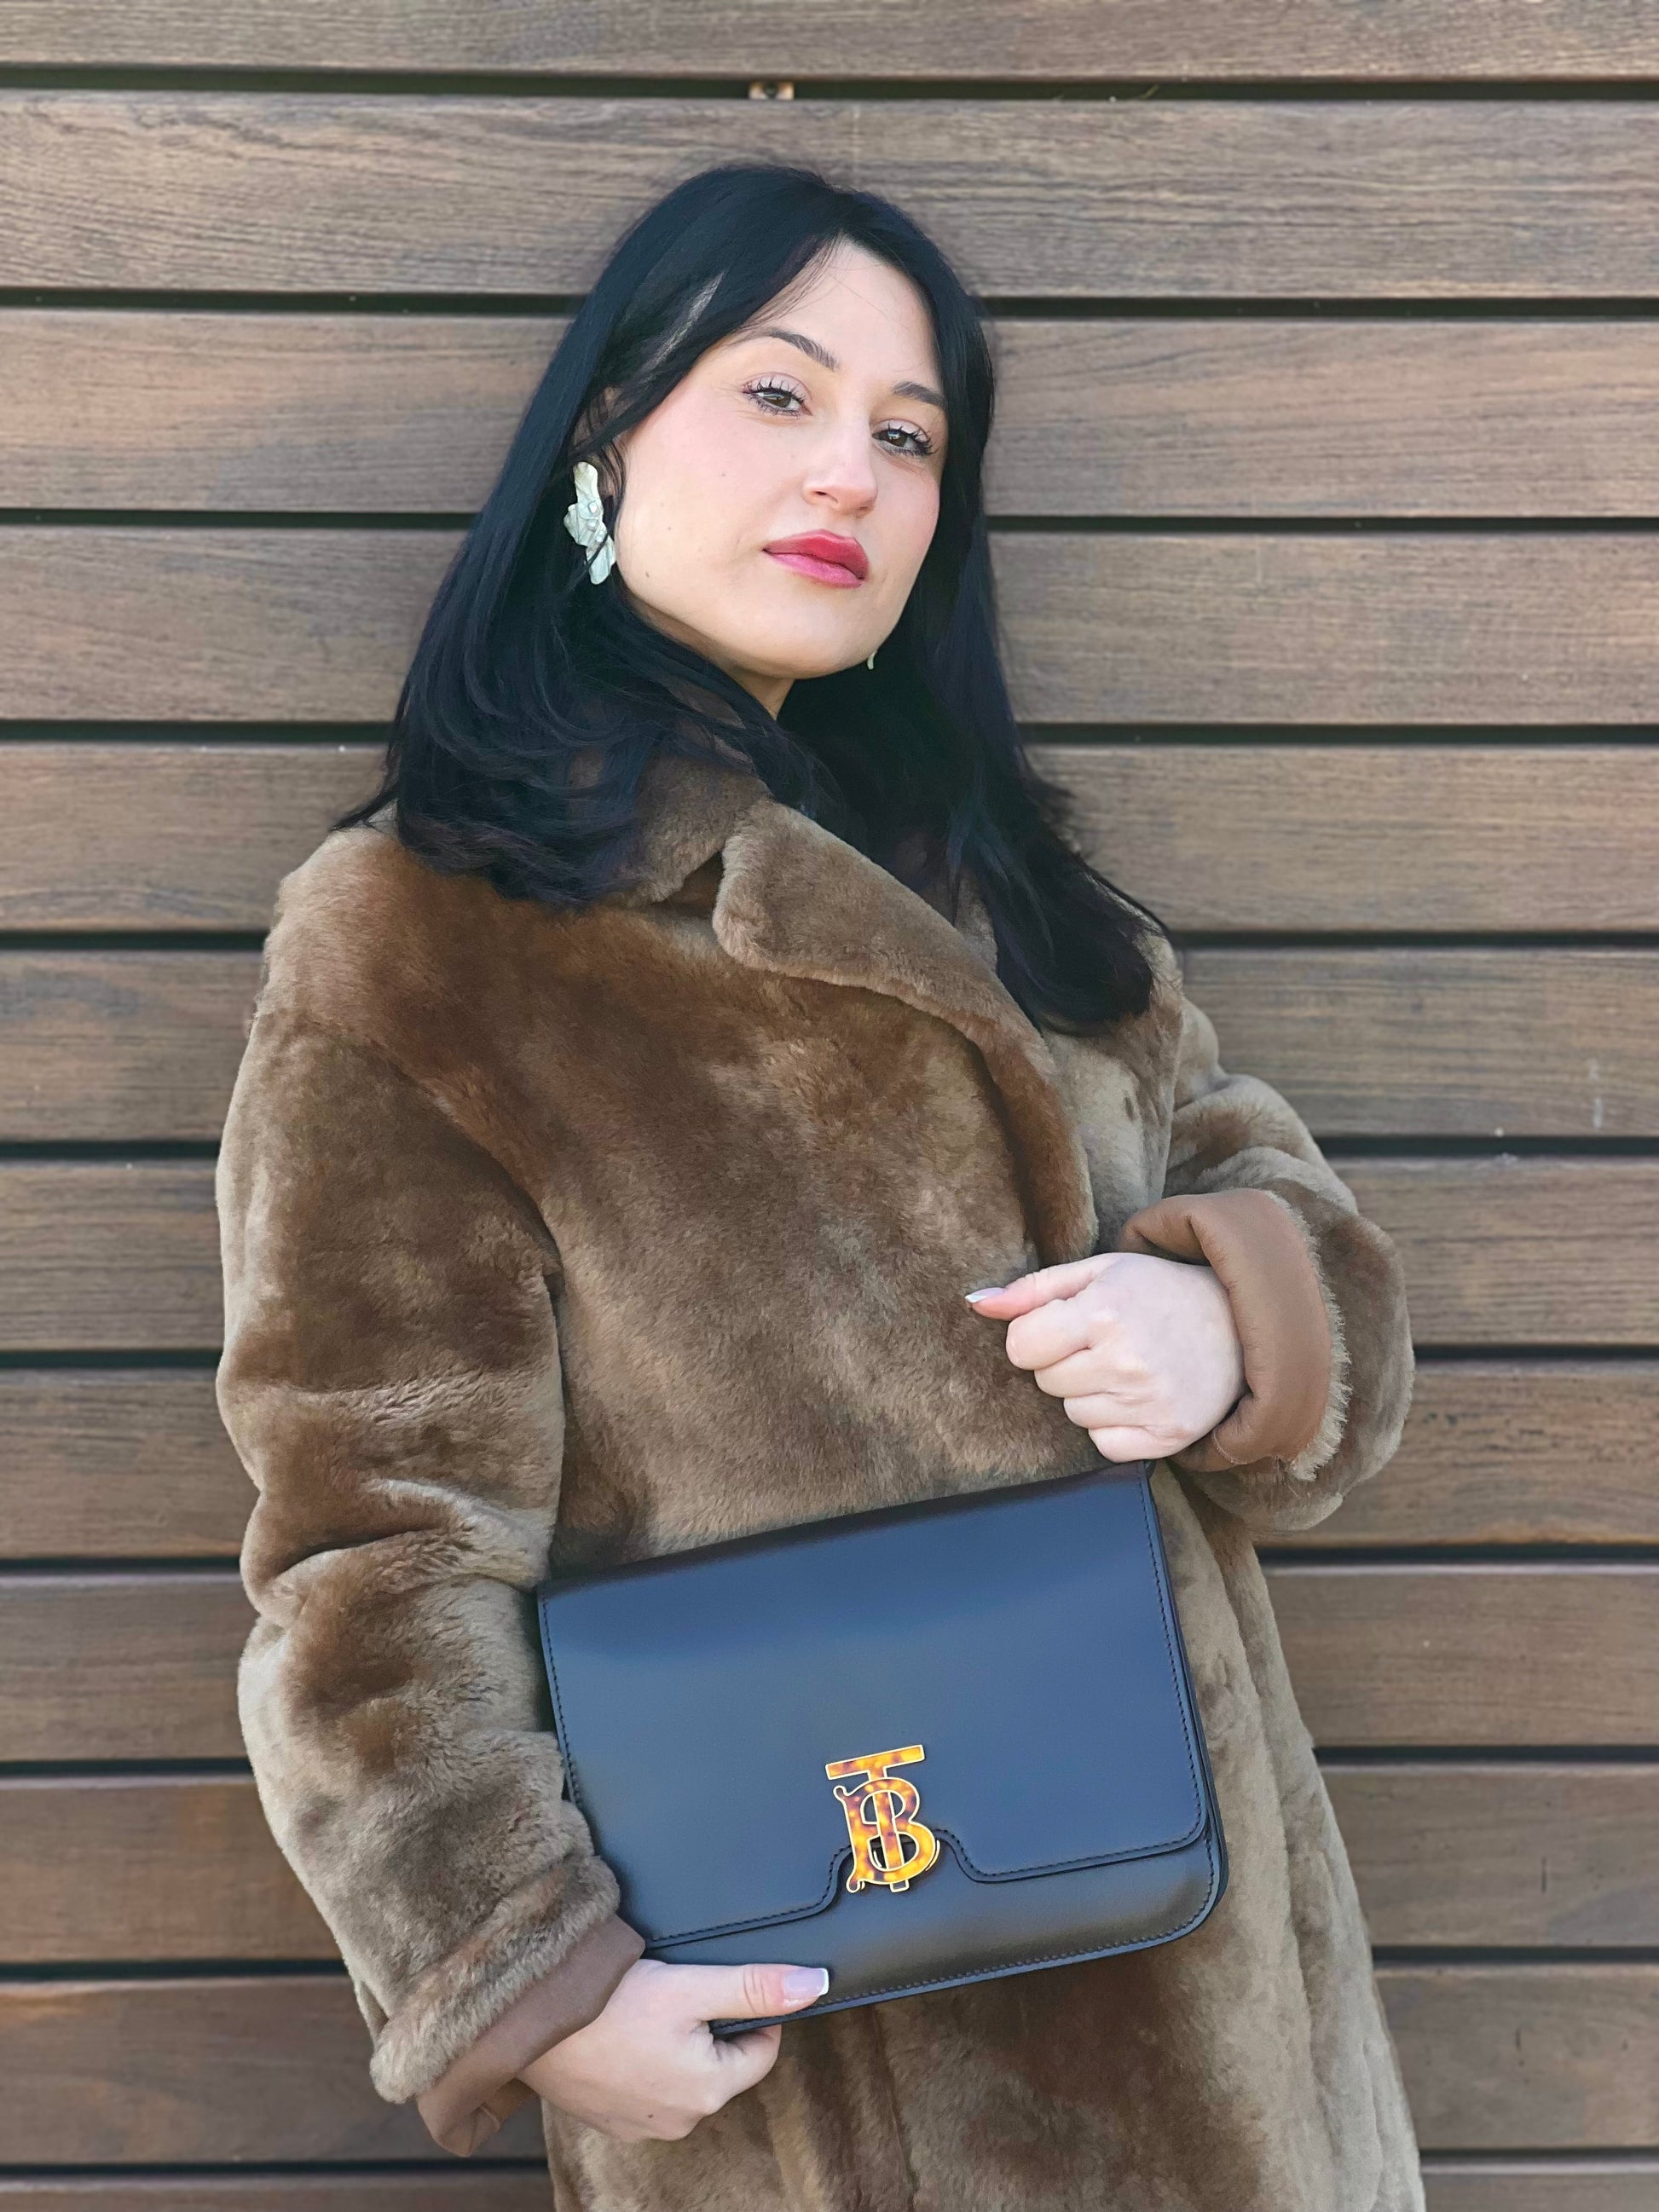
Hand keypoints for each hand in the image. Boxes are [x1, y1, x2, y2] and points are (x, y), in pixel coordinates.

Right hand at [517, 1957, 827, 2140]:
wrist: (531, 2018)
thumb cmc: (610, 2003)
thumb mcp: (692, 1986)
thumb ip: (755, 1988)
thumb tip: (817, 1985)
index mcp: (707, 2092)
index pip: (761, 2050)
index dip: (749, 2009)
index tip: (717, 1983)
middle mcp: (678, 2120)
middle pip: (721, 2063)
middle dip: (709, 2026)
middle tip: (675, 1991)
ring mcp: (640, 2124)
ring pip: (683, 2073)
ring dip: (675, 2041)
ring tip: (644, 2008)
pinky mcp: (609, 2116)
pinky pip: (646, 2084)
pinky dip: (642, 2057)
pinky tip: (621, 2029)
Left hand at [966, 1251, 1244, 1461]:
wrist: (1239, 1324)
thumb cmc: (1159, 1291)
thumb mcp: (1099, 1271)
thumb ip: (1033, 1289)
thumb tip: (975, 1303)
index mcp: (1105, 1312)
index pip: (1021, 1347)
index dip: (1036, 1335)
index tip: (1065, 1324)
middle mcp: (1126, 1361)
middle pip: (1045, 1382)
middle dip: (1063, 1362)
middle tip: (1104, 1342)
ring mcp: (1148, 1403)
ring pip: (1072, 1414)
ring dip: (1089, 1393)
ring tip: (1126, 1365)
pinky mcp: (1166, 1437)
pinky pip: (1103, 1444)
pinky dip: (1112, 1425)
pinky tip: (1138, 1396)